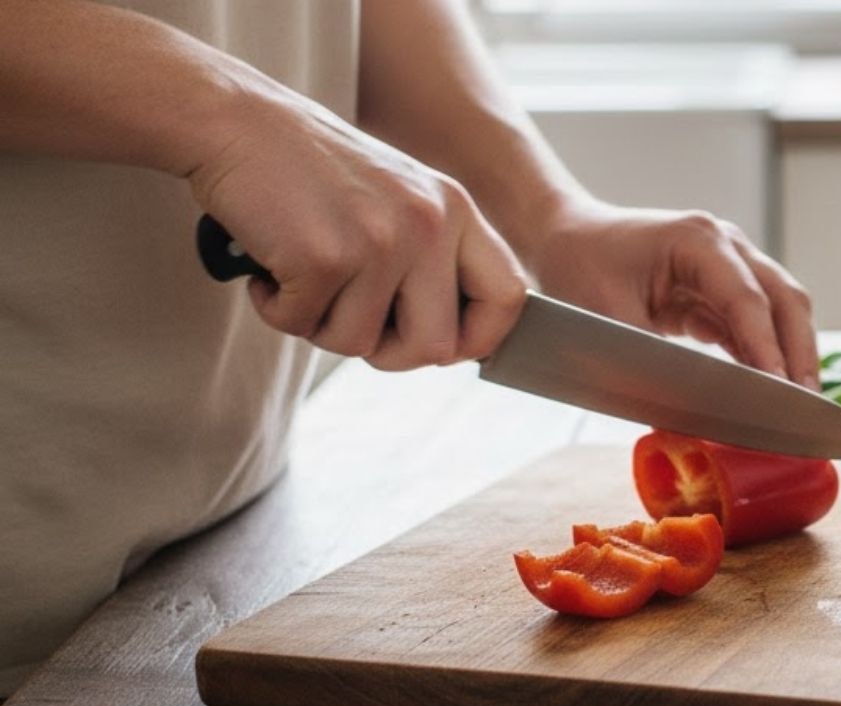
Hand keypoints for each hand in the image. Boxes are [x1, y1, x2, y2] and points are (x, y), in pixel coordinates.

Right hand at [186, 95, 526, 369]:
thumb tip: (456, 344)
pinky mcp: (324, 257)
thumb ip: (436, 258)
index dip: (480, 338)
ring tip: (302, 273)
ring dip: (320, 325)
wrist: (236, 120)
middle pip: (436, 348)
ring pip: (359, 345)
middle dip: (388, 353)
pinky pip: (302, 326)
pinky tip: (270, 267)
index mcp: (457, 210)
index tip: (443, 345)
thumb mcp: (402, 199)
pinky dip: (276, 309)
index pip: (509, 298)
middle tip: (349, 318)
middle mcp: (429, 224)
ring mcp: (379, 241)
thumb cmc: (313, 171)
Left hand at [518, 201, 819, 388]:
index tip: (781, 393)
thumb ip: (650, 362)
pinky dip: (763, 356)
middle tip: (807, 407)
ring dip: (788, 356)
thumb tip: (685, 415)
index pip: (749, 300)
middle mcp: (725, 245)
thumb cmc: (577, 265)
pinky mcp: (720, 288)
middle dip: (799, 354)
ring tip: (796, 407)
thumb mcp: (606, 318)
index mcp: (699, 240)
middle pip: (784, 300)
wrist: (563, 236)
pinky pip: (754, 323)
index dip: (767, 350)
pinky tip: (766, 392)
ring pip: (779, 311)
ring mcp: (729, 264)